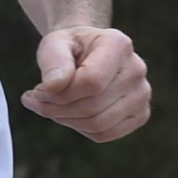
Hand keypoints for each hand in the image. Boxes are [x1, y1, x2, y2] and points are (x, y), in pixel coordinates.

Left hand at [20, 24, 151, 141]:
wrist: (87, 52)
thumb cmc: (70, 47)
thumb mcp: (54, 43)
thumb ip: (53, 60)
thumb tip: (53, 86)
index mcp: (118, 45)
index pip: (91, 82)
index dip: (60, 93)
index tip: (37, 90)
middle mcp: (136, 69)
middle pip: (92, 106)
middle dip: (56, 109)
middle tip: (36, 100)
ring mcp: (142, 94)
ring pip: (98, 124)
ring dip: (65, 120)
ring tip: (49, 107)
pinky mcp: (140, 114)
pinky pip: (105, 134)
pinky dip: (80, 129)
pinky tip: (67, 115)